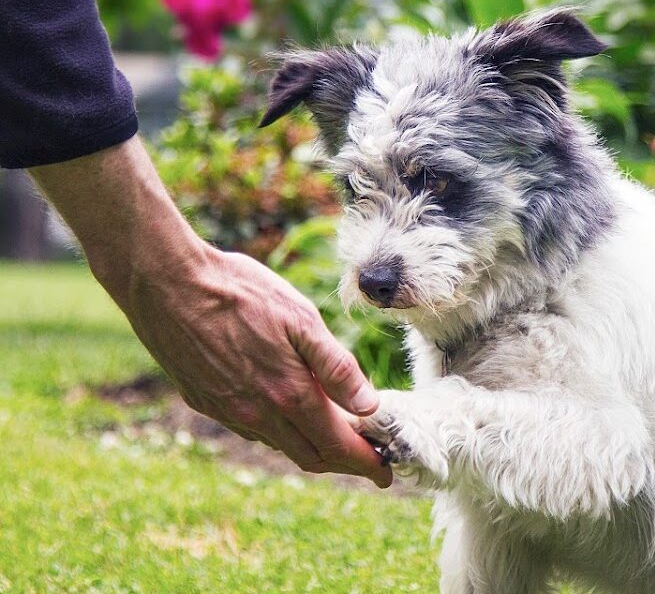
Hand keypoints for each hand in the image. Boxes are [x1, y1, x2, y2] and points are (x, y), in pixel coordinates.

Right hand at [127, 246, 391, 485]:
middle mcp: (257, 414)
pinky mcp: (204, 401)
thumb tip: (370, 405)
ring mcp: (227, 411)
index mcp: (288, 395)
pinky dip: (278, 430)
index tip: (386, 472)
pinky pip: (250, 428)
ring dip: (310, 446)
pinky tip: (284, 410)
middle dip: (344, 462)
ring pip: (279, 444)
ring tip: (332, 432)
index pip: (337, 447)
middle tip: (368, 457)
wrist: (166, 283)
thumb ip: (337, 367)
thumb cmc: (240, 292)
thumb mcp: (301, 320)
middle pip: (310, 456)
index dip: (366, 463)